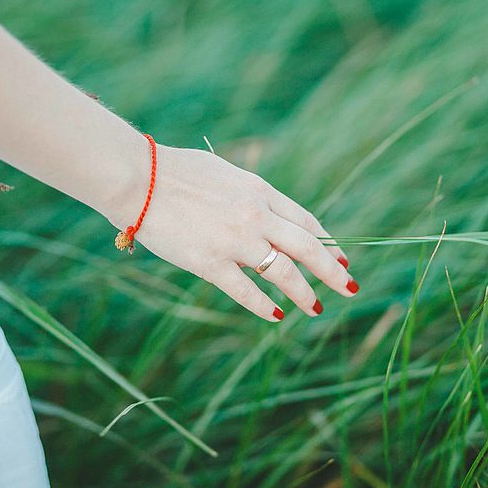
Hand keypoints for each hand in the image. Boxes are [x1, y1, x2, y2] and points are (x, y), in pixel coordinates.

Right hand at [111, 145, 357, 321]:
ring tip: (316, 308)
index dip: (327, 243)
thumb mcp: (224, 174)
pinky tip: (276, 316)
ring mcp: (236, 241)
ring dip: (304, 293)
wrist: (137, 178)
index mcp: (260, 191)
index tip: (341, 258)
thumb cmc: (174, 172)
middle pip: (308, 248)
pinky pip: (246, 291)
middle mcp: (256, 216)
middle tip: (350, 288)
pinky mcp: (210, 263)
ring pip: (284, 273)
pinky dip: (264, 306)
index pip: (306, 221)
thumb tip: (264, 214)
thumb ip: (248, 196)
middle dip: (333, 271)